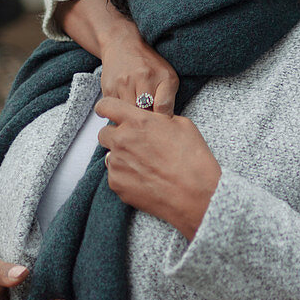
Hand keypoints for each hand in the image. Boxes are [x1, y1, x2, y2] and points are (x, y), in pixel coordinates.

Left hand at [96, 95, 220, 239]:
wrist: (195, 194)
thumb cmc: (193, 159)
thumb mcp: (182, 125)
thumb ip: (159, 118)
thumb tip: (152, 120)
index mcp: (138, 122)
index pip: (106, 106)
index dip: (106, 108)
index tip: (108, 112)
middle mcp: (122, 140)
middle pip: (104, 133)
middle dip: (116, 136)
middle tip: (135, 144)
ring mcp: (117, 164)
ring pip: (110, 155)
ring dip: (122, 157)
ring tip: (145, 166)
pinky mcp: (116, 184)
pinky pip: (114, 175)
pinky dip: (126, 176)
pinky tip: (145, 179)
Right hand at [100, 33, 178, 115]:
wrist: (122, 46)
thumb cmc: (149, 64)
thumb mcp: (167, 76)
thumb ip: (169, 99)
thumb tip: (165, 121)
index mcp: (159, 76)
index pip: (162, 108)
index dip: (162, 119)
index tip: (161, 121)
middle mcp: (140, 79)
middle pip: (144, 114)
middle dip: (147, 120)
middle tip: (149, 120)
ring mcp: (121, 85)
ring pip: (128, 114)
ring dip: (133, 117)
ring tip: (137, 113)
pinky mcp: (107, 90)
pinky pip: (115, 111)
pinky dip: (121, 113)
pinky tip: (126, 106)